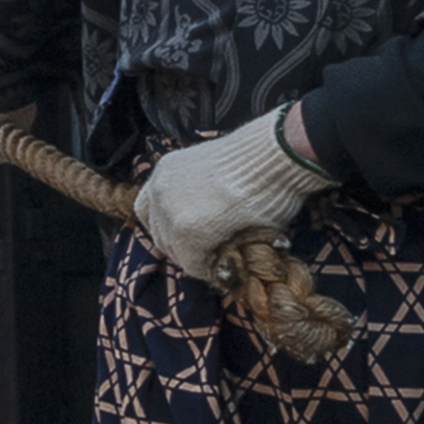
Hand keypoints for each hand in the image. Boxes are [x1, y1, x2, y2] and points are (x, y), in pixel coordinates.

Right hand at [137, 106, 323, 281]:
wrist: (273, 152)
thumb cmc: (271, 198)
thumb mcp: (256, 238)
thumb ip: (232, 253)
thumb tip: (226, 263)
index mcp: (189, 230)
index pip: (189, 264)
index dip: (206, 271)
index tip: (218, 271)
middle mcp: (167, 208)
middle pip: (167, 243)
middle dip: (186, 253)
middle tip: (205, 255)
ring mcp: (162, 185)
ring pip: (152, 221)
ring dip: (168, 231)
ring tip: (188, 234)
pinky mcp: (165, 166)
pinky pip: (150, 196)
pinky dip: (160, 208)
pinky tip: (175, 210)